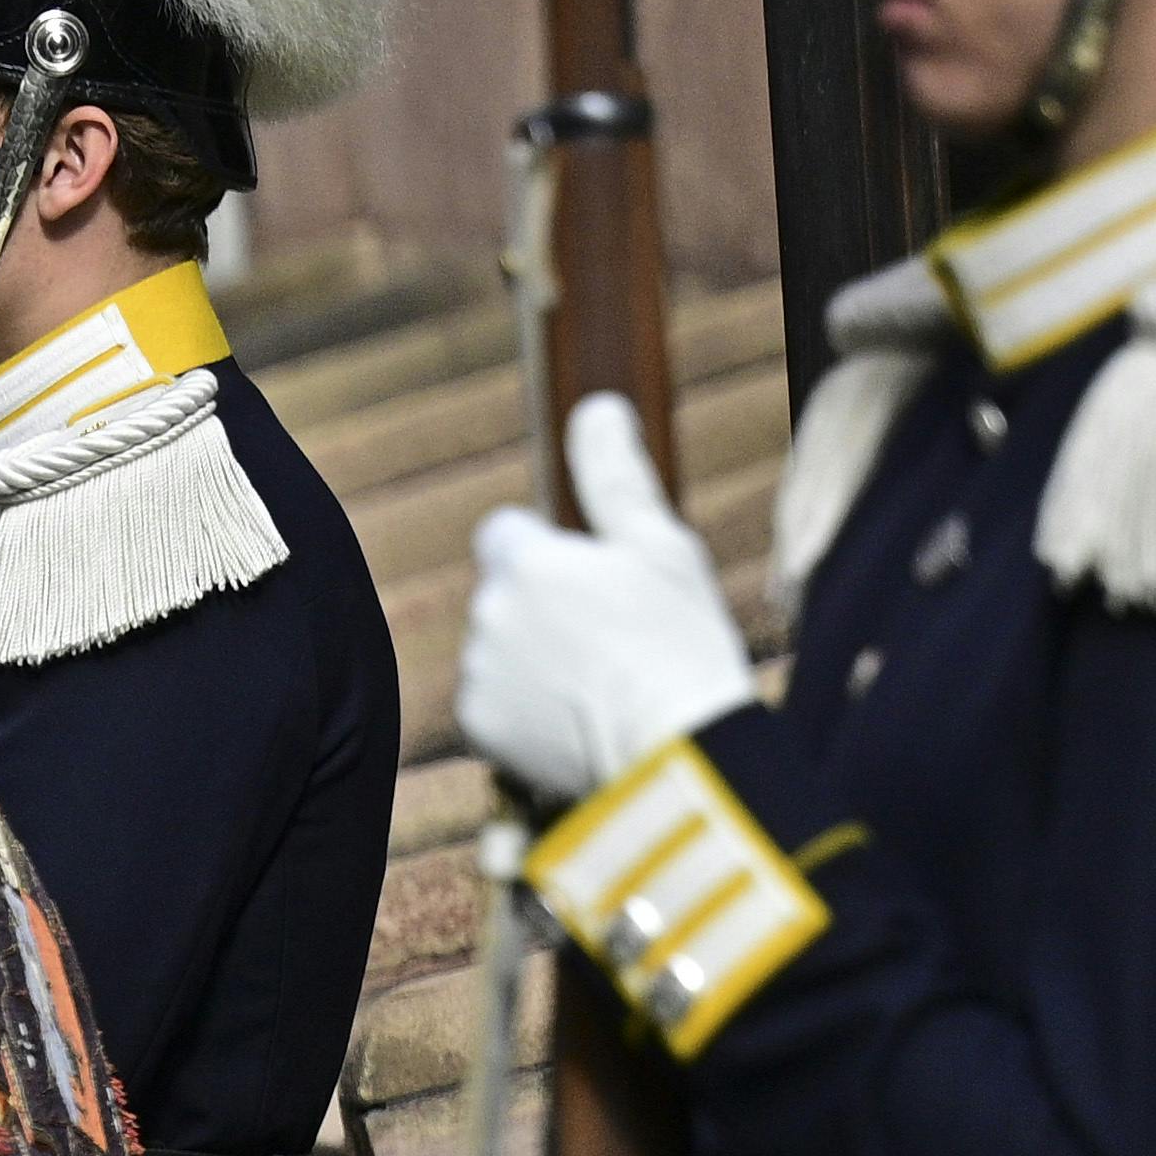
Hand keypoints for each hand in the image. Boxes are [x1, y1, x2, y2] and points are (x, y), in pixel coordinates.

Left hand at [458, 392, 754, 803]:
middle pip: (502, 596)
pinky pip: (493, 706)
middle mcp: (487, 615)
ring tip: (597, 683)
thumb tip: (596, 407)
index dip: (545, 551)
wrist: (670, 749)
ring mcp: (477, 675)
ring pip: (497, 652)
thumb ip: (614, 476)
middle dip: (541, 608)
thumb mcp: (659, 544)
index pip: (504, 532)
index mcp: (525, 562)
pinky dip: (523, 711)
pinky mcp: (477, 730)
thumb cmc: (678, 640)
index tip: (587, 578)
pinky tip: (576, 719)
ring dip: (532, 660)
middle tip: (608, 638)